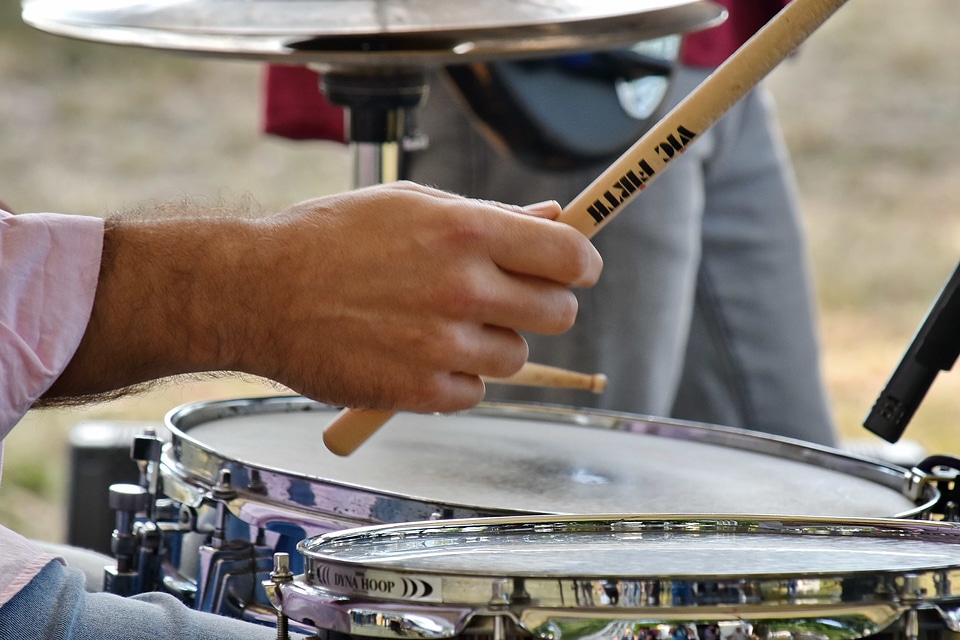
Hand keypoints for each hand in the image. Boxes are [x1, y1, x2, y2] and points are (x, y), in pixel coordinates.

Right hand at [44, 182, 601, 413]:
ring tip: (441, 325)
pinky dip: (455, 379)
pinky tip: (415, 354)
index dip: (581, 264)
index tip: (575, 271)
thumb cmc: (330, 239)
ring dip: (492, 344)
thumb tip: (556, 220)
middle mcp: (462, 288)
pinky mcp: (420, 393)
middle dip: (542, 305)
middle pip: (558, 313)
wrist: (257, 292)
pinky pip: (474, 392)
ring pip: (515, 357)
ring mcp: (442, 346)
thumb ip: (489, 218)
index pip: (570, 256)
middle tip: (507, 299)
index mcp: (466, 231)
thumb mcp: (411, 206)